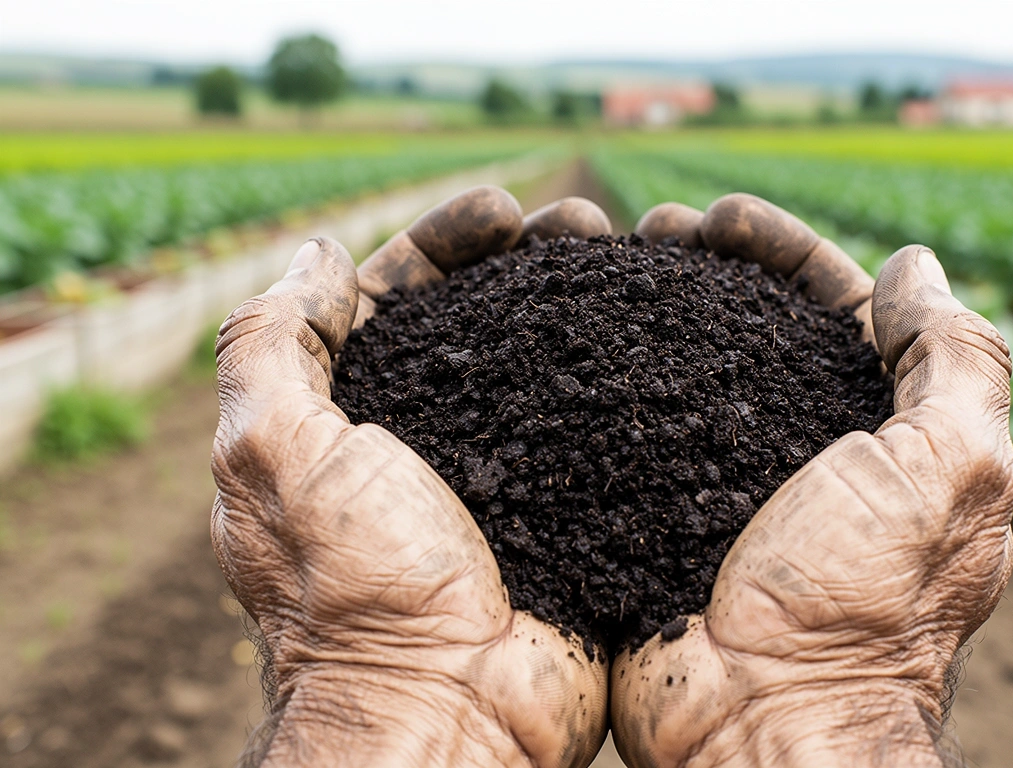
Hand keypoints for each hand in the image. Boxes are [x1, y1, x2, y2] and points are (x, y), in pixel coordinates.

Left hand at [211, 188, 611, 766]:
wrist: (449, 710)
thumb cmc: (356, 589)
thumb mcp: (276, 452)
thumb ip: (274, 344)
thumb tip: (313, 256)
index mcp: (342, 422)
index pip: (389, 299)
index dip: (439, 244)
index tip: (501, 211)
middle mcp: (417, 445)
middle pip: (472, 322)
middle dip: (521, 263)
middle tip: (580, 226)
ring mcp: (495, 480)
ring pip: (538, 367)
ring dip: (576, 308)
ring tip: (629, 262)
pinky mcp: (558, 514)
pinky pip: (590, 429)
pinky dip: (617, 381)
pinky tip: (656, 346)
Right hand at [621, 196, 1012, 766]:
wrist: (762, 724)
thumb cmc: (862, 605)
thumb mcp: (948, 471)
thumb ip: (954, 360)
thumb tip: (917, 267)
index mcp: (884, 435)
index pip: (837, 308)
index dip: (786, 253)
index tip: (725, 218)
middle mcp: (807, 455)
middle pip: (755, 331)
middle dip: (707, 271)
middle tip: (650, 232)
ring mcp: (728, 488)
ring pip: (686, 372)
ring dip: (650, 313)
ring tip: (597, 267)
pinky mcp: (661, 519)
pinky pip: (632, 431)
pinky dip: (607, 382)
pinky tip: (566, 345)